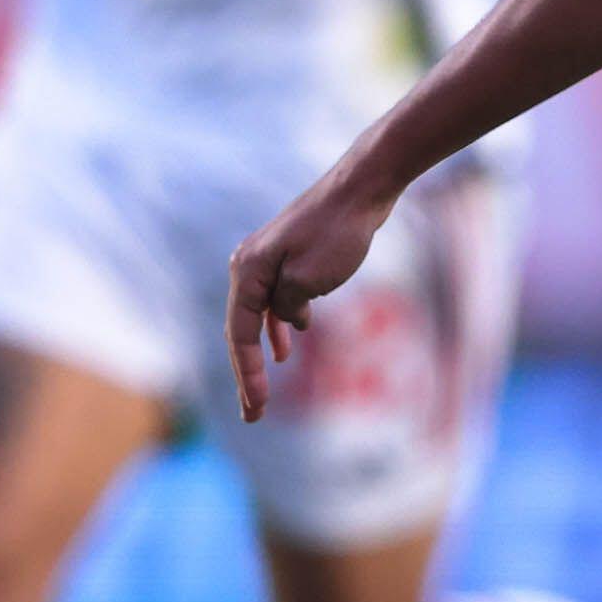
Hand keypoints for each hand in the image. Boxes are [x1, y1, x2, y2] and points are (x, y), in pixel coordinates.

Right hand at [226, 168, 399, 420]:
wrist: (362, 188)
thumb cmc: (338, 232)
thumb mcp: (310, 280)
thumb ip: (288, 307)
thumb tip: (285, 320)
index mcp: (247, 272)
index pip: (239, 335)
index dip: (247, 375)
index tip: (257, 408)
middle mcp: (249, 265)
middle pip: (242, 328)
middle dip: (249, 372)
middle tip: (254, 413)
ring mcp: (269, 259)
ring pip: (260, 313)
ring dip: (264, 349)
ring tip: (267, 384)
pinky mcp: (291, 255)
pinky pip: (278, 297)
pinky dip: (281, 320)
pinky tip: (292, 339)